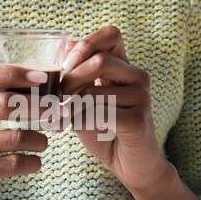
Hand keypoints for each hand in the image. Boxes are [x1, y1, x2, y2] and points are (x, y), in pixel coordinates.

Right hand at [0, 64, 50, 199]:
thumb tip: (32, 88)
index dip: (13, 72)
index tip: (40, 76)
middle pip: (5, 104)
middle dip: (38, 106)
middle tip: (56, 112)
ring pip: (15, 137)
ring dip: (39, 139)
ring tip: (43, 142)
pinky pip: (12, 165)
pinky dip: (32, 163)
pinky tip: (35, 162)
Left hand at [59, 25, 171, 193]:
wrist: (129, 165)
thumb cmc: (103, 127)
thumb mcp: (83, 96)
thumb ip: (76, 71)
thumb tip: (66, 42)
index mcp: (124, 66)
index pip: (112, 34)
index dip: (86, 44)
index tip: (66, 65)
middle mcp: (137, 77)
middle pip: (100, 60)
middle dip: (70, 79)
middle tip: (58, 96)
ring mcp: (142, 97)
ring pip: (96, 89)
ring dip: (72, 104)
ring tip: (65, 115)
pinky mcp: (139, 120)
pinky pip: (100, 112)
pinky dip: (80, 120)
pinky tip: (77, 126)